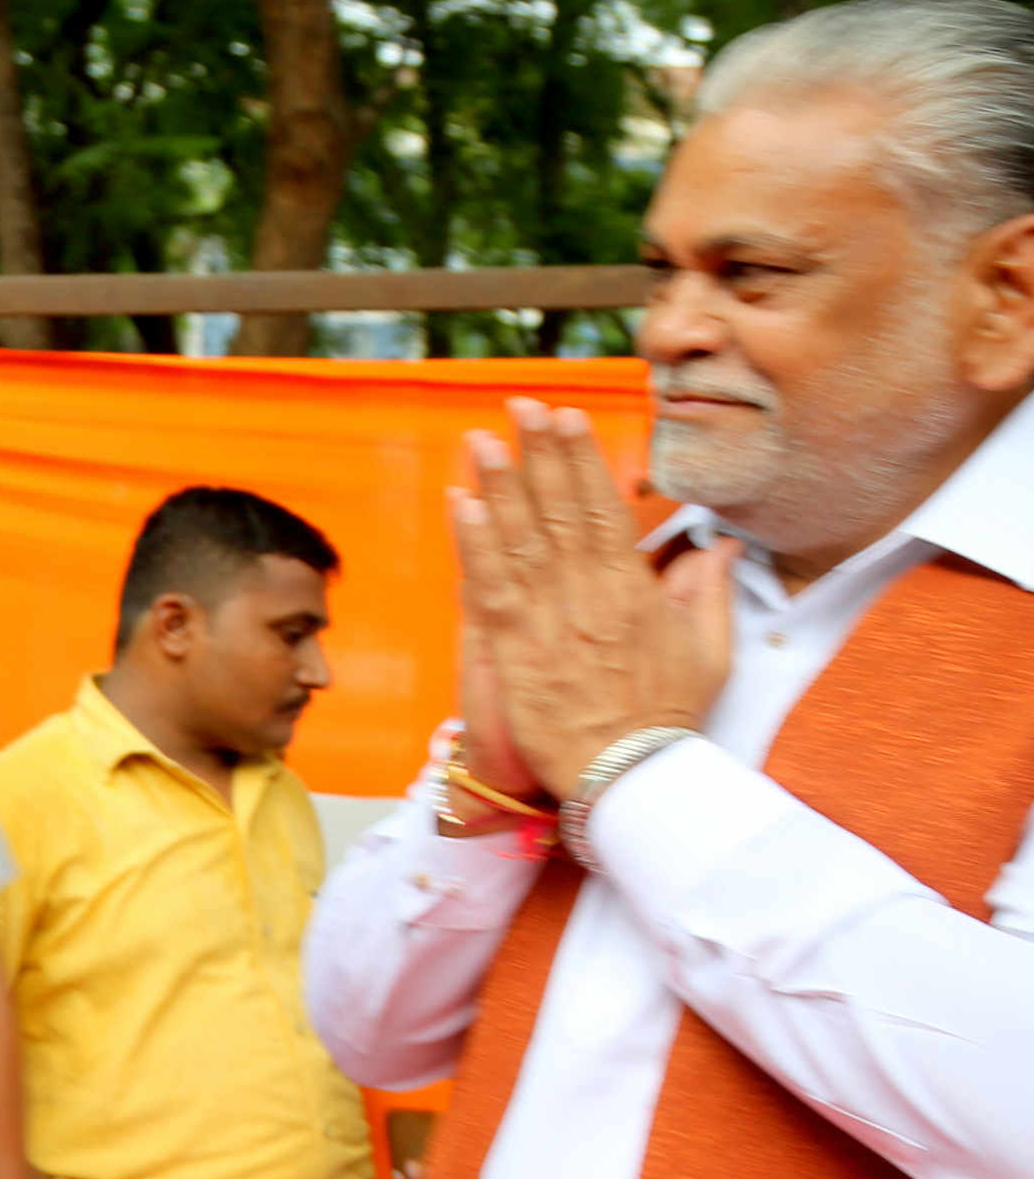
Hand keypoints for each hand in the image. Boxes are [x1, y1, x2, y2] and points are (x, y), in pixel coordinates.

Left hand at [454, 400, 733, 797]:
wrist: (625, 773)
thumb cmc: (666, 715)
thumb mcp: (709, 651)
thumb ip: (709, 592)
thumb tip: (718, 545)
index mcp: (634, 591)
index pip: (605, 510)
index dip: (582, 460)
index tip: (568, 418)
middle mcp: (588, 595)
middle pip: (560, 511)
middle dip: (540, 454)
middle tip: (522, 406)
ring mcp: (546, 620)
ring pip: (521, 539)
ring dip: (500, 486)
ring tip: (483, 441)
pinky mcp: (512, 648)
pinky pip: (488, 585)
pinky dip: (473, 543)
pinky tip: (460, 505)